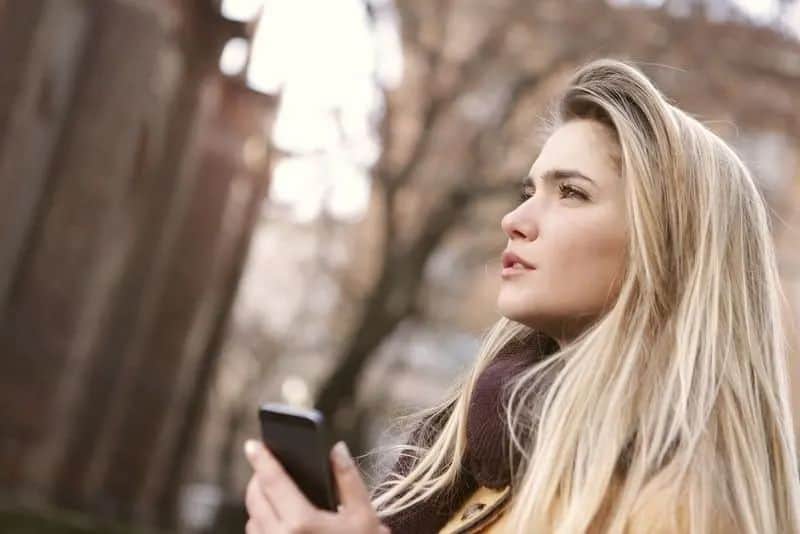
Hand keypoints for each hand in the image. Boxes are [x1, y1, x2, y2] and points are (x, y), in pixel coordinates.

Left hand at [243, 439, 389, 533]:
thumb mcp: (365, 516)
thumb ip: (348, 478)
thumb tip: (336, 449)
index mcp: (302, 523)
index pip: (273, 481)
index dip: (262, 459)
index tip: (252, 444)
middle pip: (255, 498)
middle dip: (258, 478)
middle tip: (267, 464)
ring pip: (253, 520)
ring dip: (260, 502)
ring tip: (276, 491)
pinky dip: (262, 523)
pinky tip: (281, 518)